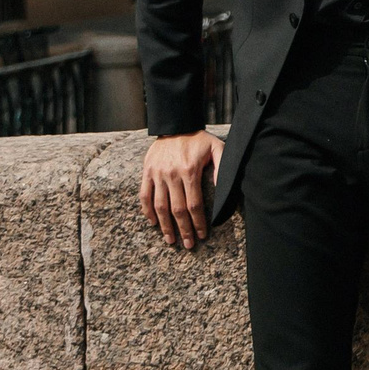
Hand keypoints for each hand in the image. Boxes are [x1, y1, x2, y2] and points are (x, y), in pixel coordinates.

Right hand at [138, 131, 223, 248]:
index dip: (198, 222)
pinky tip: (153, 223)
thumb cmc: (199, 139)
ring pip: (159, 206)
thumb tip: (223, 189)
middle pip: (177, 209)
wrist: (175, 124)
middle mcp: (172, 175)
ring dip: (165, 226)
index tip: (203, 235)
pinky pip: (144, 195)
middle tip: (189, 245)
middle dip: (184, 229)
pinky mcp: (146, 172)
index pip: (194, 204)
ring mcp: (157, 174)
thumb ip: (222, 168)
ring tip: (171, 240)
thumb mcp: (217, 148)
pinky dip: (147, 211)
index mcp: (190, 171)